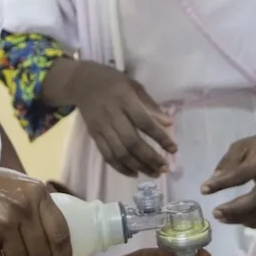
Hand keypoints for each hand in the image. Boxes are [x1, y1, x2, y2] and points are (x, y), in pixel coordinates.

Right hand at [52, 60, 176, 177]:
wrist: (81, 83)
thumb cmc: (112, 81)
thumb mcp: (134, 85)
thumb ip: (150, 105)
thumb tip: (169, 123)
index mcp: (125, 100)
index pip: (144, 122)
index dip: (160, 137)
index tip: (173, 148)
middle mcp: (113, 116)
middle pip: (132, 142)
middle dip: (150, 158)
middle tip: (165, 168)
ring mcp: (102, 128)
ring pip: (120, 152)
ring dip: (138, 166)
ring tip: (154, 173)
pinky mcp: (94, 136)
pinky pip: (107, 155)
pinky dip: (120, 167)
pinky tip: (134, 173)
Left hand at [201, 129, 255, 227]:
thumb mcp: (242, 145)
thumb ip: (228, 161)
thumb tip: (214, 179)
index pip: (242, 174)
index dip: (223, 183)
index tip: (204, 189)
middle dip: (235, 209)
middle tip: (215, 213)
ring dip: (242, 219)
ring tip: (222, 218)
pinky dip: (253, 223)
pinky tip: (238, 220)